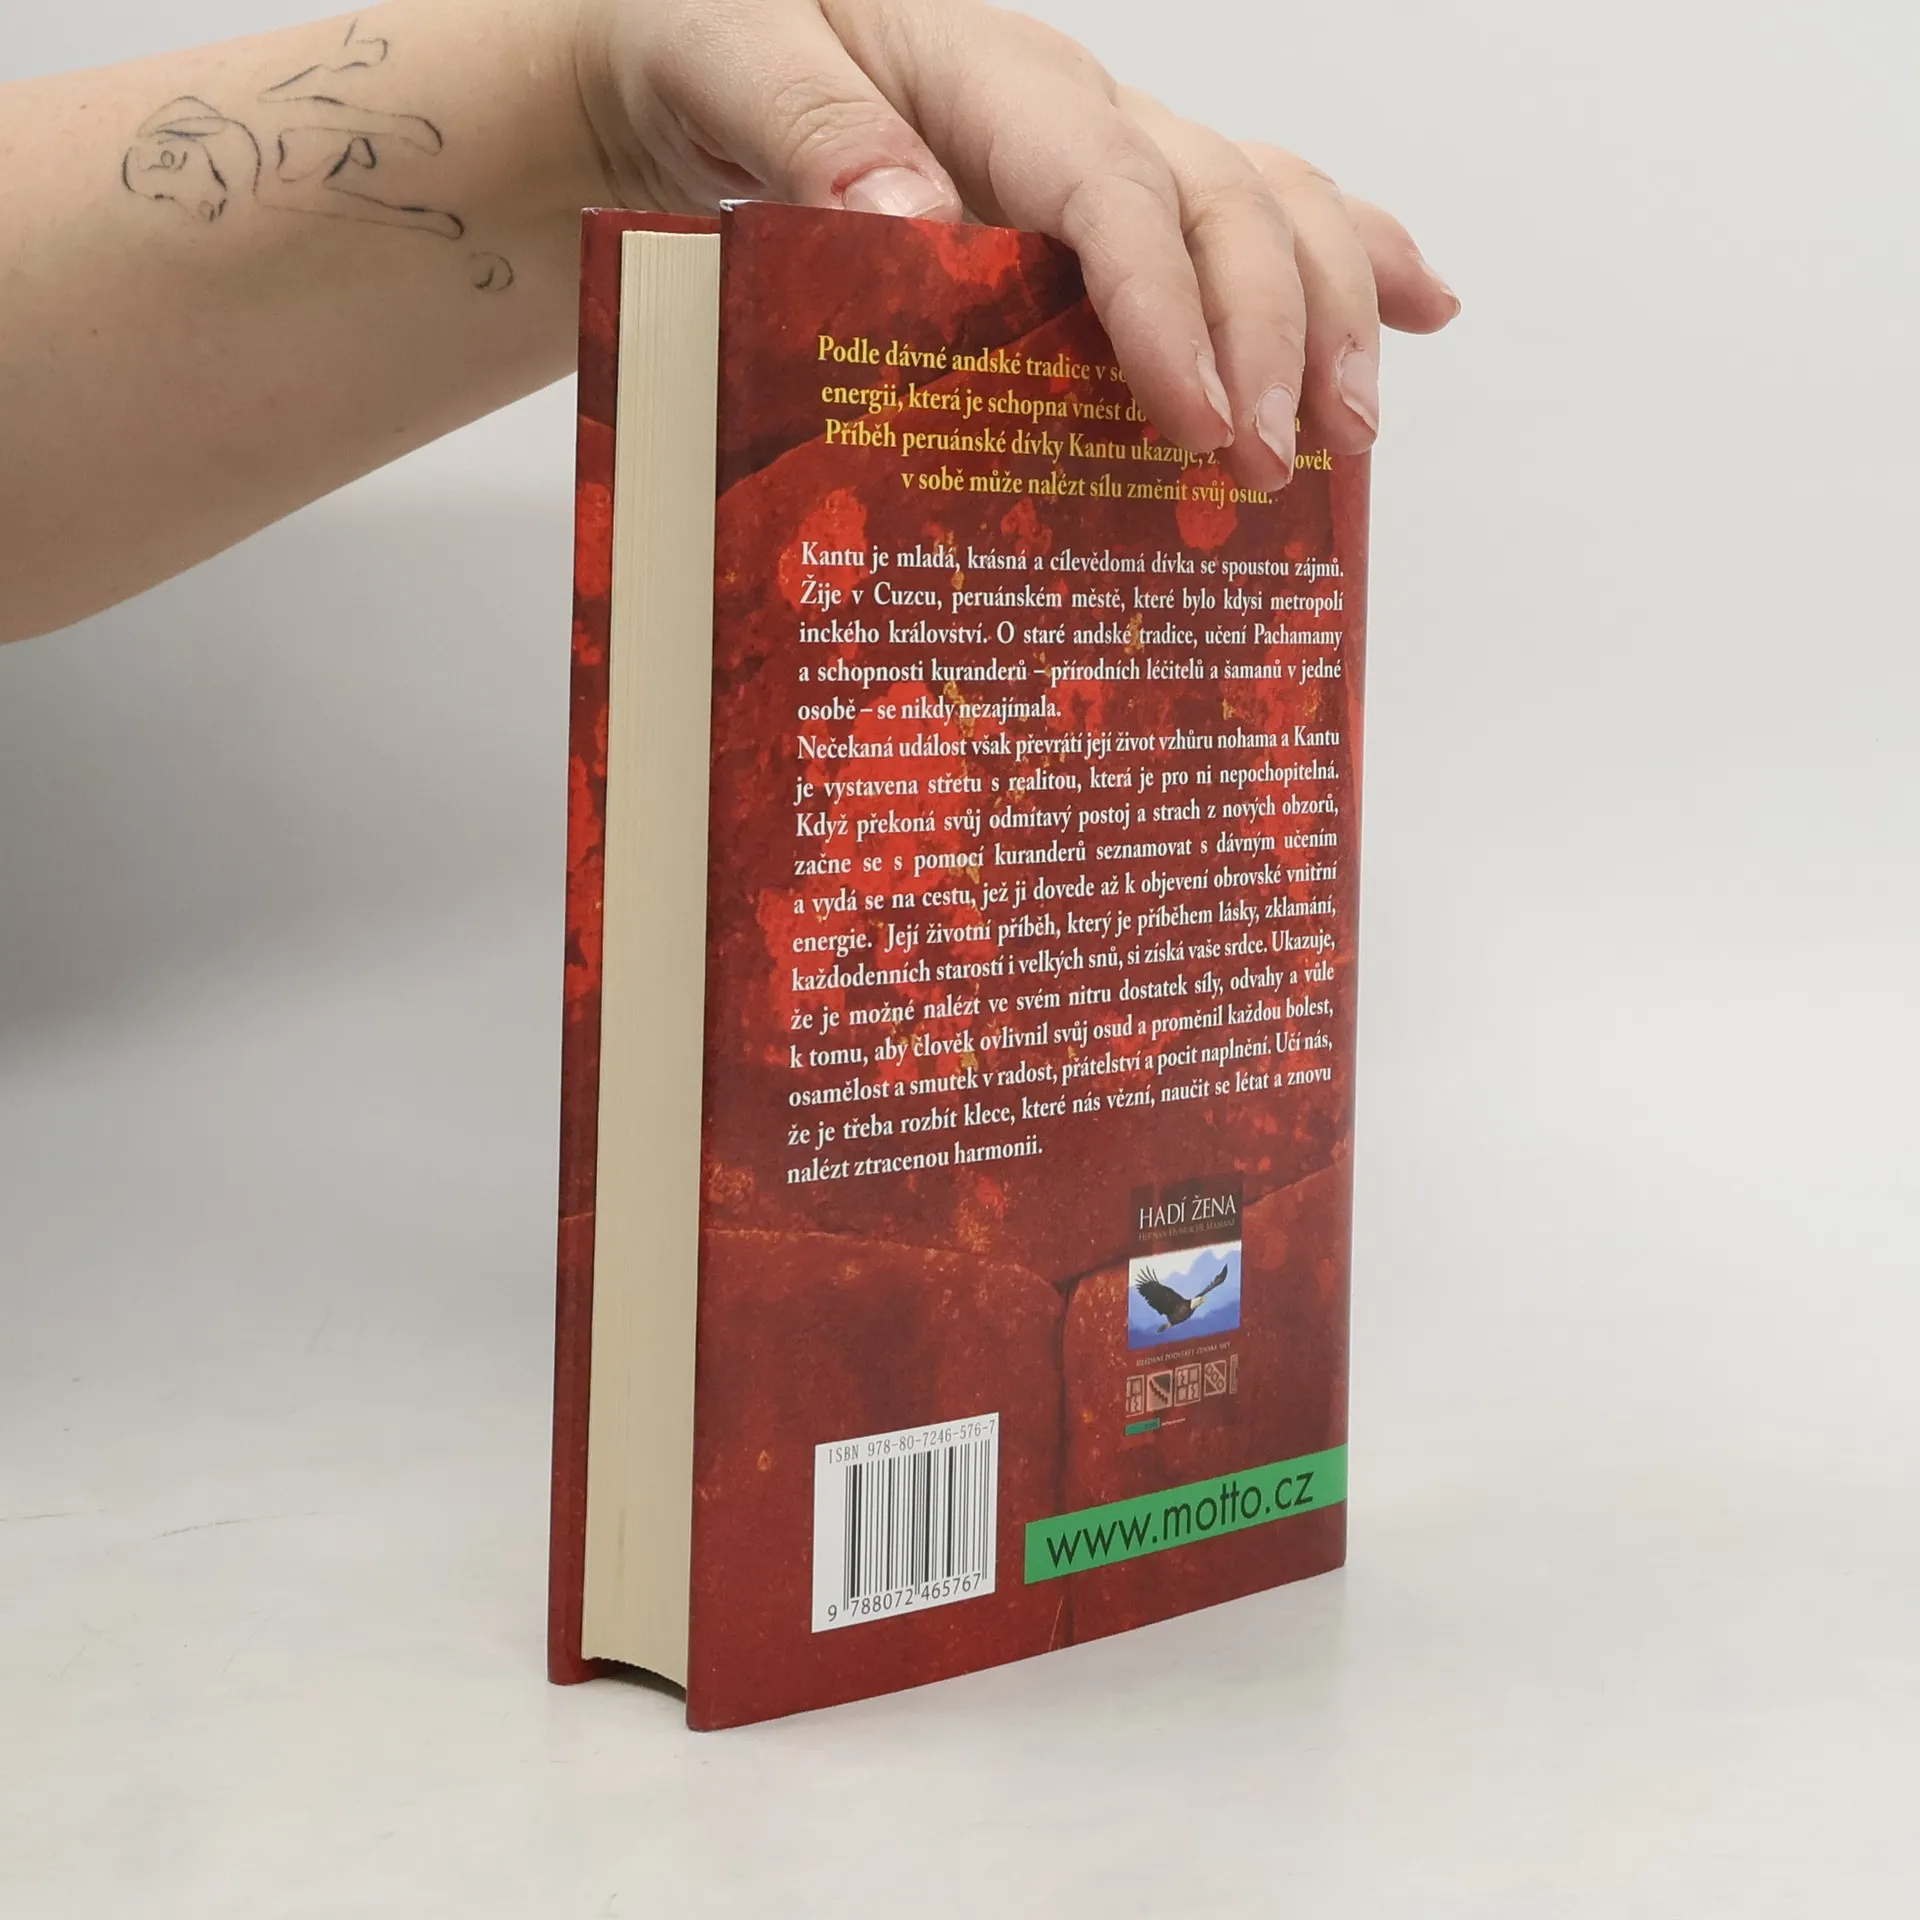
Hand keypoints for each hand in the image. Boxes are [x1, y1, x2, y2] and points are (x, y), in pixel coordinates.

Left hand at [574, 0, 1458, 491]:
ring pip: (1269, 205)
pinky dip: (1351, 257)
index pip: (1111, 191)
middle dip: (1275, 335)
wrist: (713, 44)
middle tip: (1280, 462)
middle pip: (1224, 202)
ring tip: (1353, 435)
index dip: (1169, 305)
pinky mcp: (1119, 194)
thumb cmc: (712, 41)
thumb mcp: (727, 58)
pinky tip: (1423, 308)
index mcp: (994, 77)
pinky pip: (1253, 209)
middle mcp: (1079, 111)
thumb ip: (809, 132)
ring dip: (1331, 316)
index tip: (1199, 418)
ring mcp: (1112, 151)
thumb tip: (909, 224)